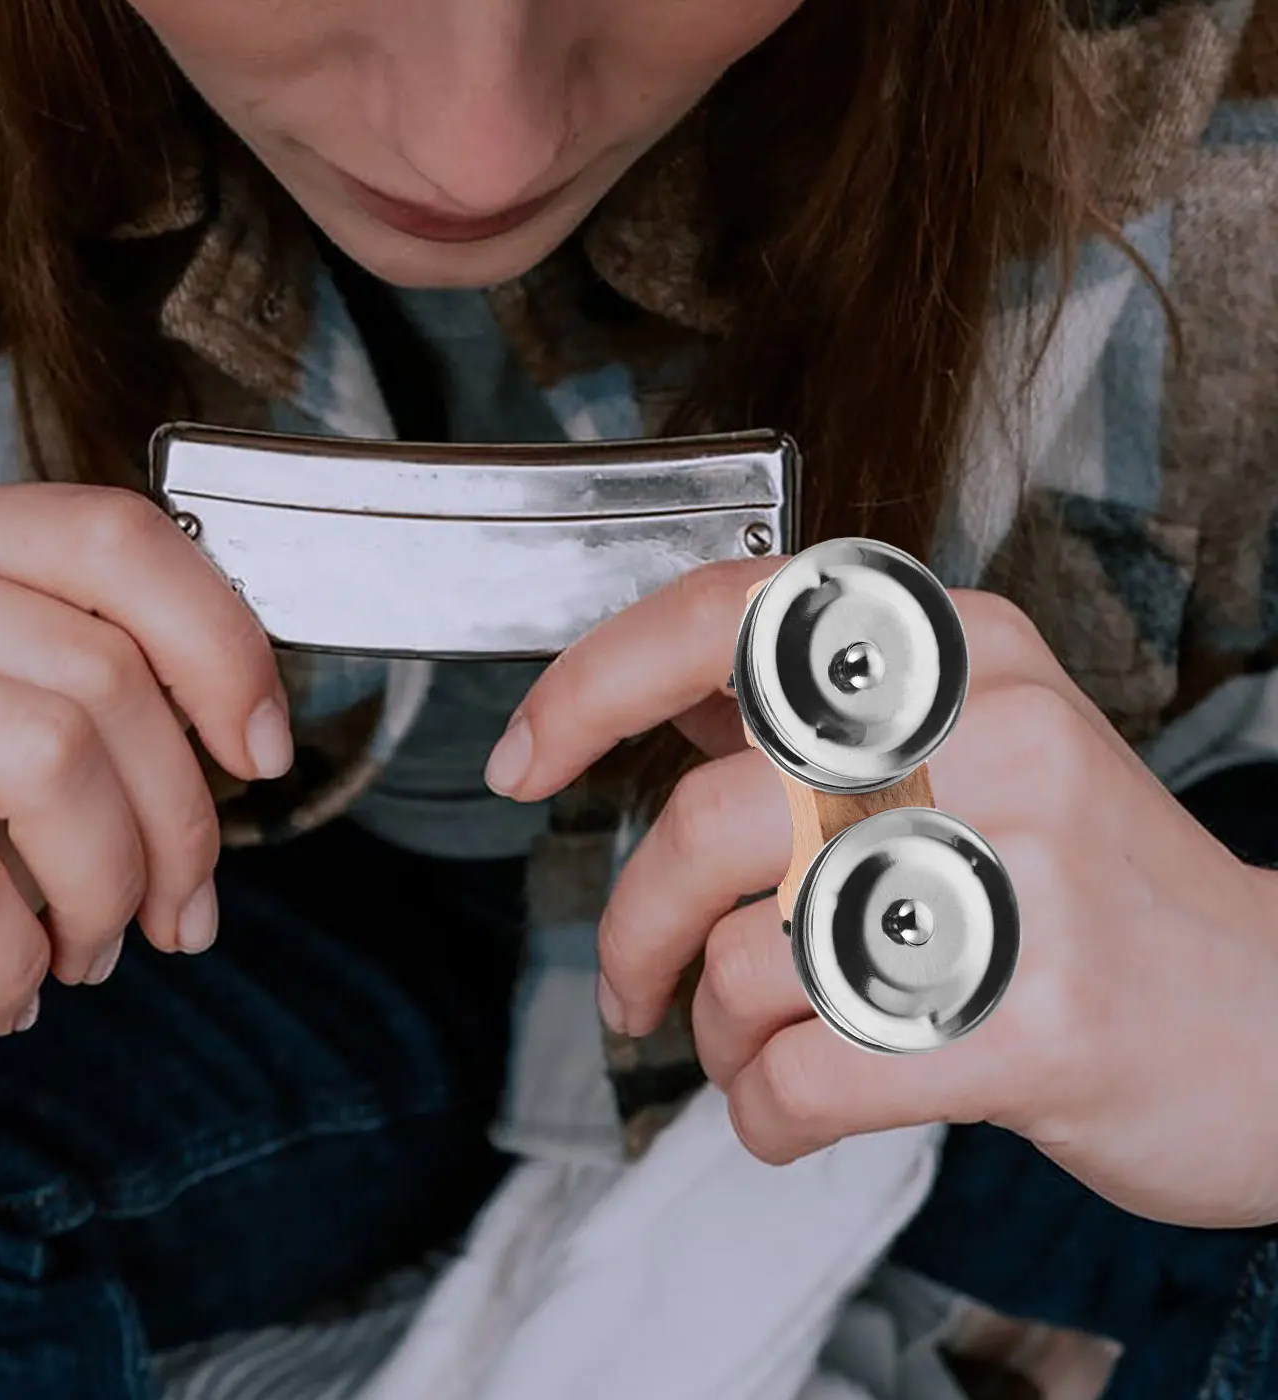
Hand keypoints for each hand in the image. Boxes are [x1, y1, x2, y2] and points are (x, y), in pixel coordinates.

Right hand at [0, 483, 291, 1112]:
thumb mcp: (41, 754)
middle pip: (100, 670)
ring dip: (105, 890)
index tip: (262, 756)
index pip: (115, 538)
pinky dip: (12, 959)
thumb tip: (253, 728)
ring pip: (43, 758)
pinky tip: (8, 991)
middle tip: (180, 909)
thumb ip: (132, 702)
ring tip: (91, 952)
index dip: (224, 648)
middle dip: (179, 819)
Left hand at [484, 557, 1277, 1227]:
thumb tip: (637, 703)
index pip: (724, 616)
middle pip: (711, 823)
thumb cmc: (1081, 884)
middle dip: (634, 927)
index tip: (523, 759)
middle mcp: (990, 731)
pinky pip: (810, 1074)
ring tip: (756, 1046)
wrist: (1274, 1017)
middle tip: (628, 987)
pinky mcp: (1042, 1018)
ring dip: (717, 1031)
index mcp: (955, 648)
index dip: (590, 684)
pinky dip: (764, 1111)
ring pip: (747, 958)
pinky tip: (790, 1107)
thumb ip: (803, 719)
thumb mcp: (968, 747)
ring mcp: (1025, 872)